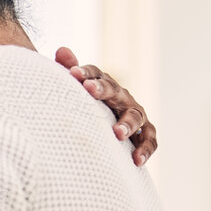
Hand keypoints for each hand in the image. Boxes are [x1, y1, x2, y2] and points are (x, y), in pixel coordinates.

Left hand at [53, 47, 157, 166]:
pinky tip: (136, 160)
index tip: (73, 74)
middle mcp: (122, 96)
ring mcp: (135, 113)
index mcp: (105, 84)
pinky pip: (149, 140)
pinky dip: (145, 149)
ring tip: (117, 134)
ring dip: (127, 124)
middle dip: (102, 90)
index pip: (95, 74)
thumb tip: (61, 50)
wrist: (110, 124)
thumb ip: (71, 70)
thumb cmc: (90, 105)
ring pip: (135, 116)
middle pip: (114, 91)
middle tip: (89, 90)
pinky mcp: (145, 132)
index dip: (86, 73)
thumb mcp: (80, 89)